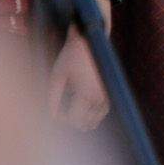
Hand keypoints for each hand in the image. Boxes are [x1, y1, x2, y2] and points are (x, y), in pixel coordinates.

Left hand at [47, 0, 111, 130]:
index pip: (73, 120)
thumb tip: (52, 118)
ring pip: (96, 119)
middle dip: (72, 121)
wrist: (90, 41)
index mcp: (86, 93)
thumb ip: (52, 99)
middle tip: (62, 110)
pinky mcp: (111, 90)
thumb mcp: (56, 77)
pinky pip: (103, 111)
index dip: (61, 118)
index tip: (55, 109)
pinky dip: (93, 114)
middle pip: (85, 123)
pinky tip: (83, 106)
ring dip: (84, 119)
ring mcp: (108, 93)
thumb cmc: (69, 58)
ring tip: (72, 110)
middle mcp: (100, 96)